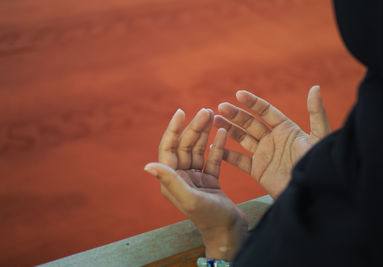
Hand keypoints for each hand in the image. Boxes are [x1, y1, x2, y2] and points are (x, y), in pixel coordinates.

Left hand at [144, 108, 247, 260]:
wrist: (230, 233)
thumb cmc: (211, 219)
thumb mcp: (190, 199)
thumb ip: (170, 181)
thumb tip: (148, 166)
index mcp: (171, 181)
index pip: (168, 148)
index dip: (173, 129)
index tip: (181, 111)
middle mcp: (181, 178)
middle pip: (185, 146)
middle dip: (195, 128)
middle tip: (206, 111)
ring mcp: (196, 178)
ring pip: (198, 150)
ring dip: (205, 133)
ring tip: (213, 115)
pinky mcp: (211, 180)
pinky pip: (213, 159)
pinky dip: (217, 146)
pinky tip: (223, 132)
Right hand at [215, 86, 330, 198]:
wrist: (313, 193)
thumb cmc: (319, 165)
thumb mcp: (320, 138)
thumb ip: (316, 113)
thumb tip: (315, 87)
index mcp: (286, 129)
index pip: (266, 111)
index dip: (253, 102)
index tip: (239, 94)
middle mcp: (273, 139)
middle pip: (250, 123)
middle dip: (235, 114)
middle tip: (221, 107)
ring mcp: (264, 154)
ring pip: (242, 138)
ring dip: (228, 129)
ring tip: (214, 121)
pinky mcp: (258, 170)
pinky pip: (239, 160)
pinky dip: (227, 154)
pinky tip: (215, 145)